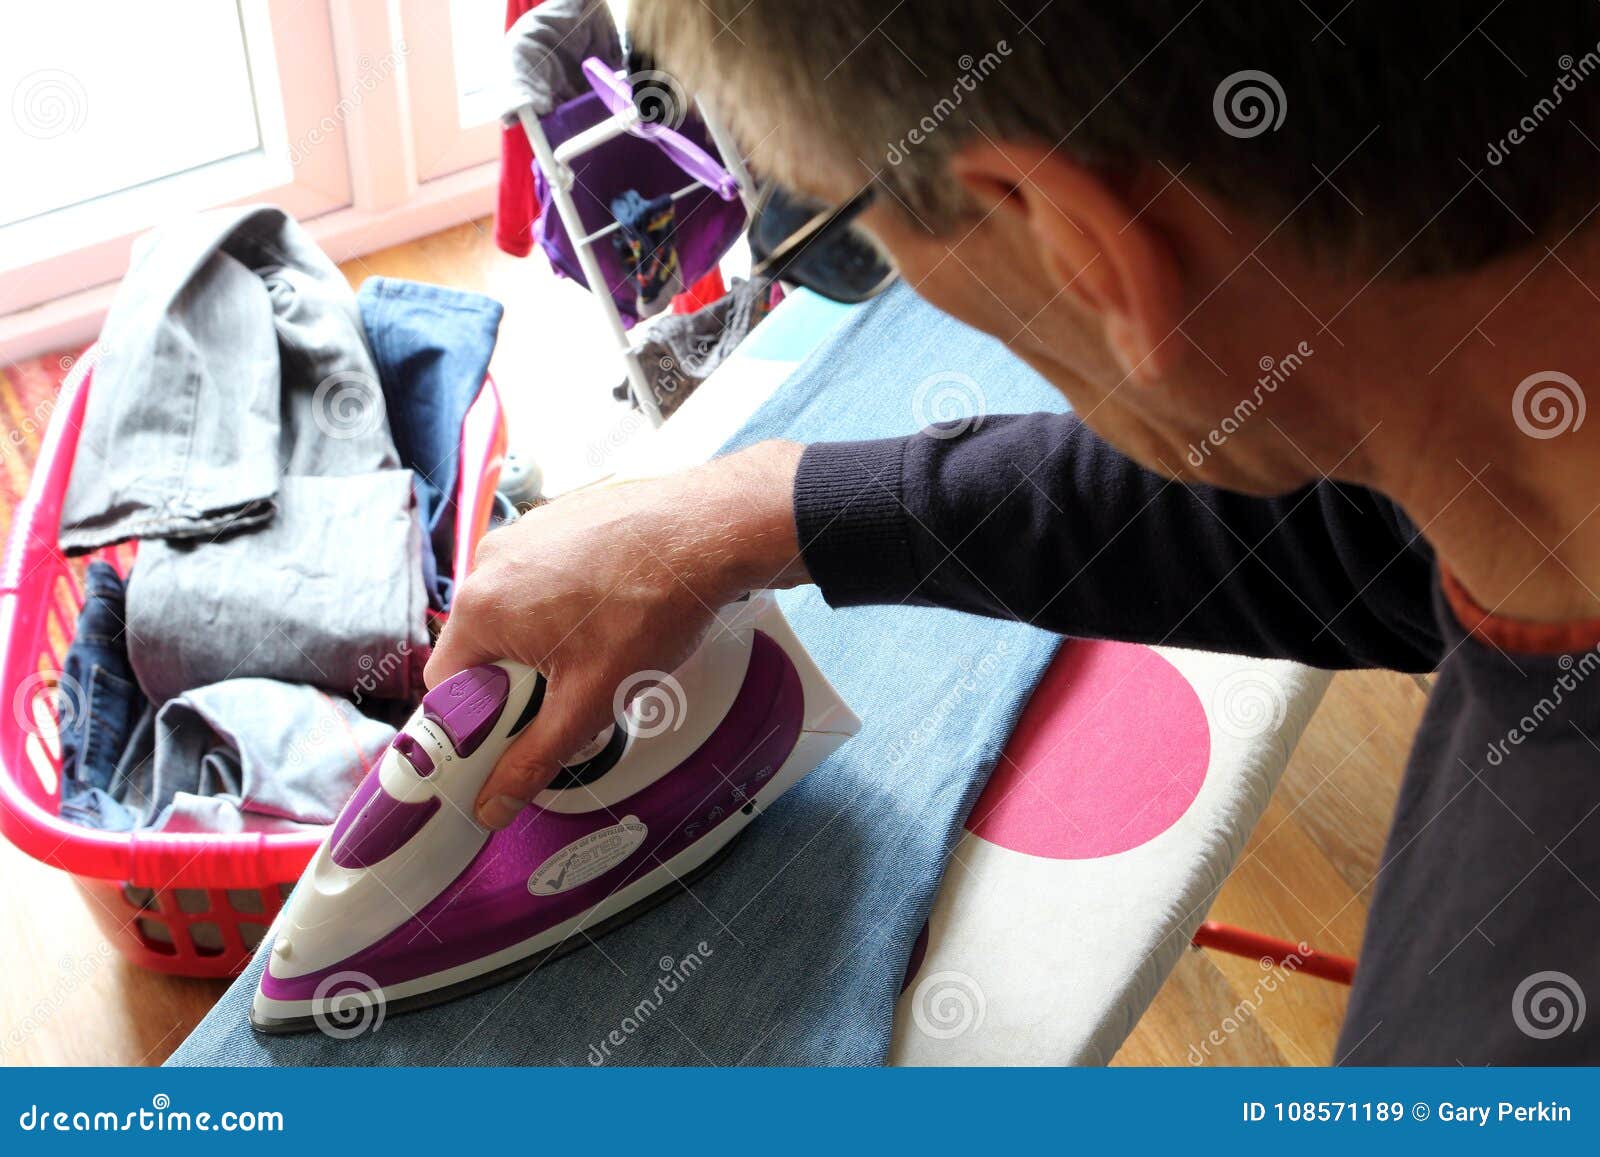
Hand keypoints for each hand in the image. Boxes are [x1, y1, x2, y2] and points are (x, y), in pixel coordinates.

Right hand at [426, 439, 808, 827]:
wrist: (706, 530)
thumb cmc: (651, 605)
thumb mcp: (589, 701)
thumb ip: (534, 758)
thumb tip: (493, 803)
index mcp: (480, 608)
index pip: (444, 687)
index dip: (472, 724)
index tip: (508, 739)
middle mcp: (489, 562)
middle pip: (478, 648)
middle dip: (515, 683)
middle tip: (568, 697)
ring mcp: (523, 535)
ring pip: (512, 613)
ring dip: (541, 645)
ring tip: (597, 653)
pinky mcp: (555, 521)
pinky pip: (539, 578)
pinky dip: (561, 604)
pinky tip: (609, 614)